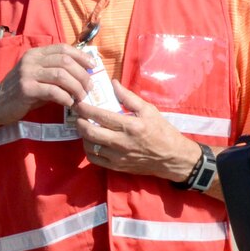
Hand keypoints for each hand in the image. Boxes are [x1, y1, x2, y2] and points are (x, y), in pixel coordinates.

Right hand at [0, 44, 91, 123]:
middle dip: (82, 74)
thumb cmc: (21, 93)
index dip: (81, 56)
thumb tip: (83, 75)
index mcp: (35, 54)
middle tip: (89, 87)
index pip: (63, 48)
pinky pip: (52, 91)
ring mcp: (27, 73)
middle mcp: (31, 60)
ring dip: (76, 87)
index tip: (93, 66)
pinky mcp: (26, 89)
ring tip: (82, 97)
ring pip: (61, 75)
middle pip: (65, 61)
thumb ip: (55, 73)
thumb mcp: (37, 77)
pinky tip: (69, 103)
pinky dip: (65, 97)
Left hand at [73, 81, 198, 181]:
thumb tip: (113, 84)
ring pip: (90, 146)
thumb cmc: (161, 131)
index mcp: (130, 125)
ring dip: (83, 135)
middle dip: (79, 122)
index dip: (85, 108)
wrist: (171, 157)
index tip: (78, 103)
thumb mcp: (148, 110)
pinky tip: (92, 142)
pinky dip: (89, 150)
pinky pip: (95, 159)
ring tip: (85, 127)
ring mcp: (118, 157)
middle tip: (78, 115)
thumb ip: (128, 97)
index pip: (100, 115)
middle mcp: (121, 142)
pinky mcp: (117, 167)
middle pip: (90, 132)